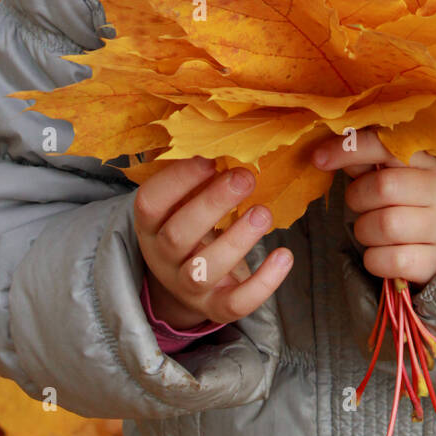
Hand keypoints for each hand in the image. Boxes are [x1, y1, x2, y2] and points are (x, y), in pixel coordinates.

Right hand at [134, 156, 293, 328]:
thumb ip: (192, 173)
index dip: (177, 179)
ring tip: (263, 212)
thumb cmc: (190, 225)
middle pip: (177, 236)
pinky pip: (236, 303)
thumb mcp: (181, 202)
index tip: (209, 156)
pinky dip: (263, 283)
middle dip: (212, 204)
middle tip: (245, 177)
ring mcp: (188, 286)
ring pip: (203, 270)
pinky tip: (285, 255)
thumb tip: (218, 128)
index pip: (150, 202)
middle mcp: (163, 257)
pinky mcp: (216, 307)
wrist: (187, 284)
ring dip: (236, 241)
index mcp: (150, 225)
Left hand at [311, 129, 435, 289]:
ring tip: (373, 230)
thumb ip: (365, 163)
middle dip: (358, 197)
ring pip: (385, 225)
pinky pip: (390, 260)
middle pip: (383, 187)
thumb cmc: (409, 205)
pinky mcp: (435, 261)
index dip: (349, 149)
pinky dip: (375, 259)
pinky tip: (382, 253)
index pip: (386, 146)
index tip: (318, 159)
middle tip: (361, 205)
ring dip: (365, 230)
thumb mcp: (394, 177)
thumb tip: (327, 152)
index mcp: (426, 163)